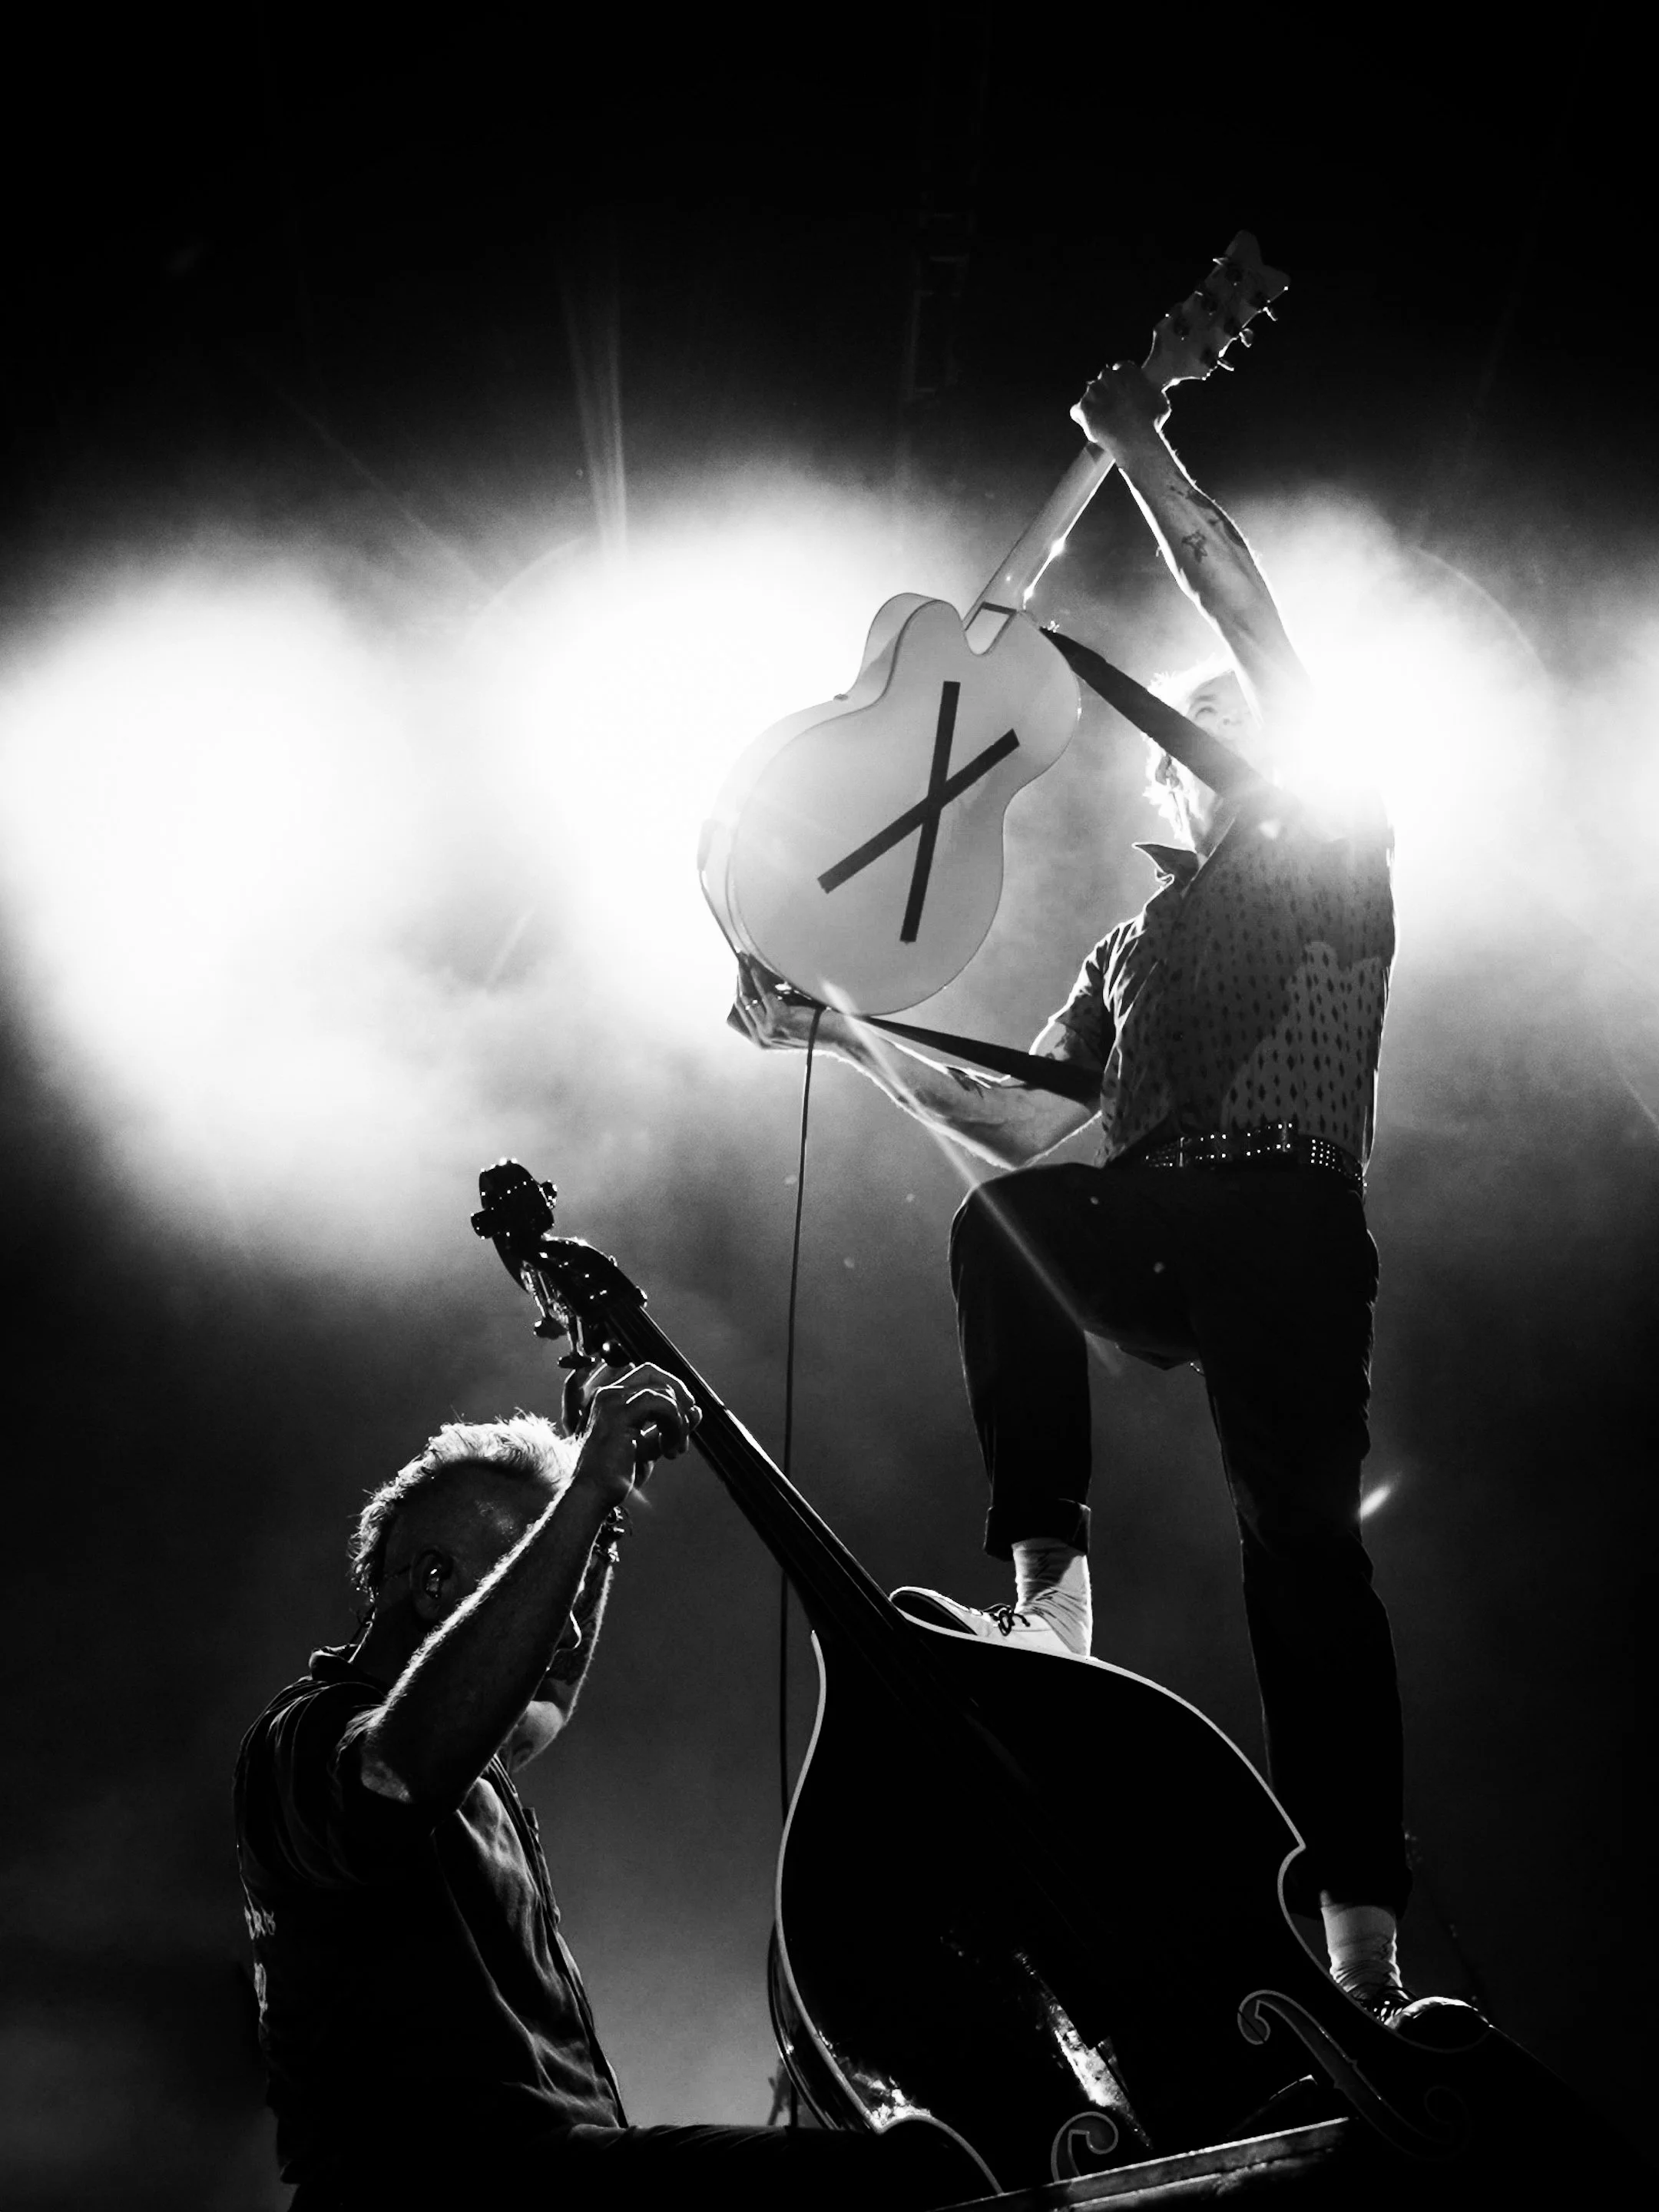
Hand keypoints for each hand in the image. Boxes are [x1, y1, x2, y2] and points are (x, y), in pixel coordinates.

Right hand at [575, 1362, 699, 1504]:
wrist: (593, 1494)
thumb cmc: (615, 1475)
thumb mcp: (648, 1445)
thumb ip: (668, 1426)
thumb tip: (695, 1411)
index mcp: (611, 1400)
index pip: (648, 1376)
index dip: (672, 1390)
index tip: (685, 1417)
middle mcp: (609, 1395)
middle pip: (654, 1373)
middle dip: (678, 1394)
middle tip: (688, 1422)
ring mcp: (612, 1401)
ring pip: (662, 1390)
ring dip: (679, 1420)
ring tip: (675, 1448)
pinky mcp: (620, 1414)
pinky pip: (662, 1404)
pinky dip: (674, 1424)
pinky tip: (669, 1449)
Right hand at [727, 954, 827, 1053]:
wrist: (839, 1036)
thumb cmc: (817, 1022)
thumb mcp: (790, 1017)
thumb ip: (772, 1007)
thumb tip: (758, 978)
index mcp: (761, 1040)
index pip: (738, 1013)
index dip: (737, 989)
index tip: (738, 971)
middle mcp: (761, 1038)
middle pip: (740, 1002)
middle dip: (739, 977)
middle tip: (739, 957)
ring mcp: (768, 1030)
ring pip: (747, 996)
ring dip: (745, 973)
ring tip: (745, 955)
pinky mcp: (778, 1020)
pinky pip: (763, 992)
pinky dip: (759, 975)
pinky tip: (758, 962)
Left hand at [1071, 363, 1168, 451]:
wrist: (1135, 439)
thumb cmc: (1152, 422)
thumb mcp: (1161, 403)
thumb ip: (1153, 392)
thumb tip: (1153, 392)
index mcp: (1128, 371)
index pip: (1120, 368)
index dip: (1121, 381)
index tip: (1123, 392)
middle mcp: (1109, 376)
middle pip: (1104, 379)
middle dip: (1107, 390)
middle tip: (1113, 407)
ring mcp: (1093, 391)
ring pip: (1090, 394)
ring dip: (1094, 404)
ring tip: (1103, 420)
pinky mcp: (1082, 408)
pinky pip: (1076, 410)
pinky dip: (1081, 418)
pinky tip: (1090, 426)